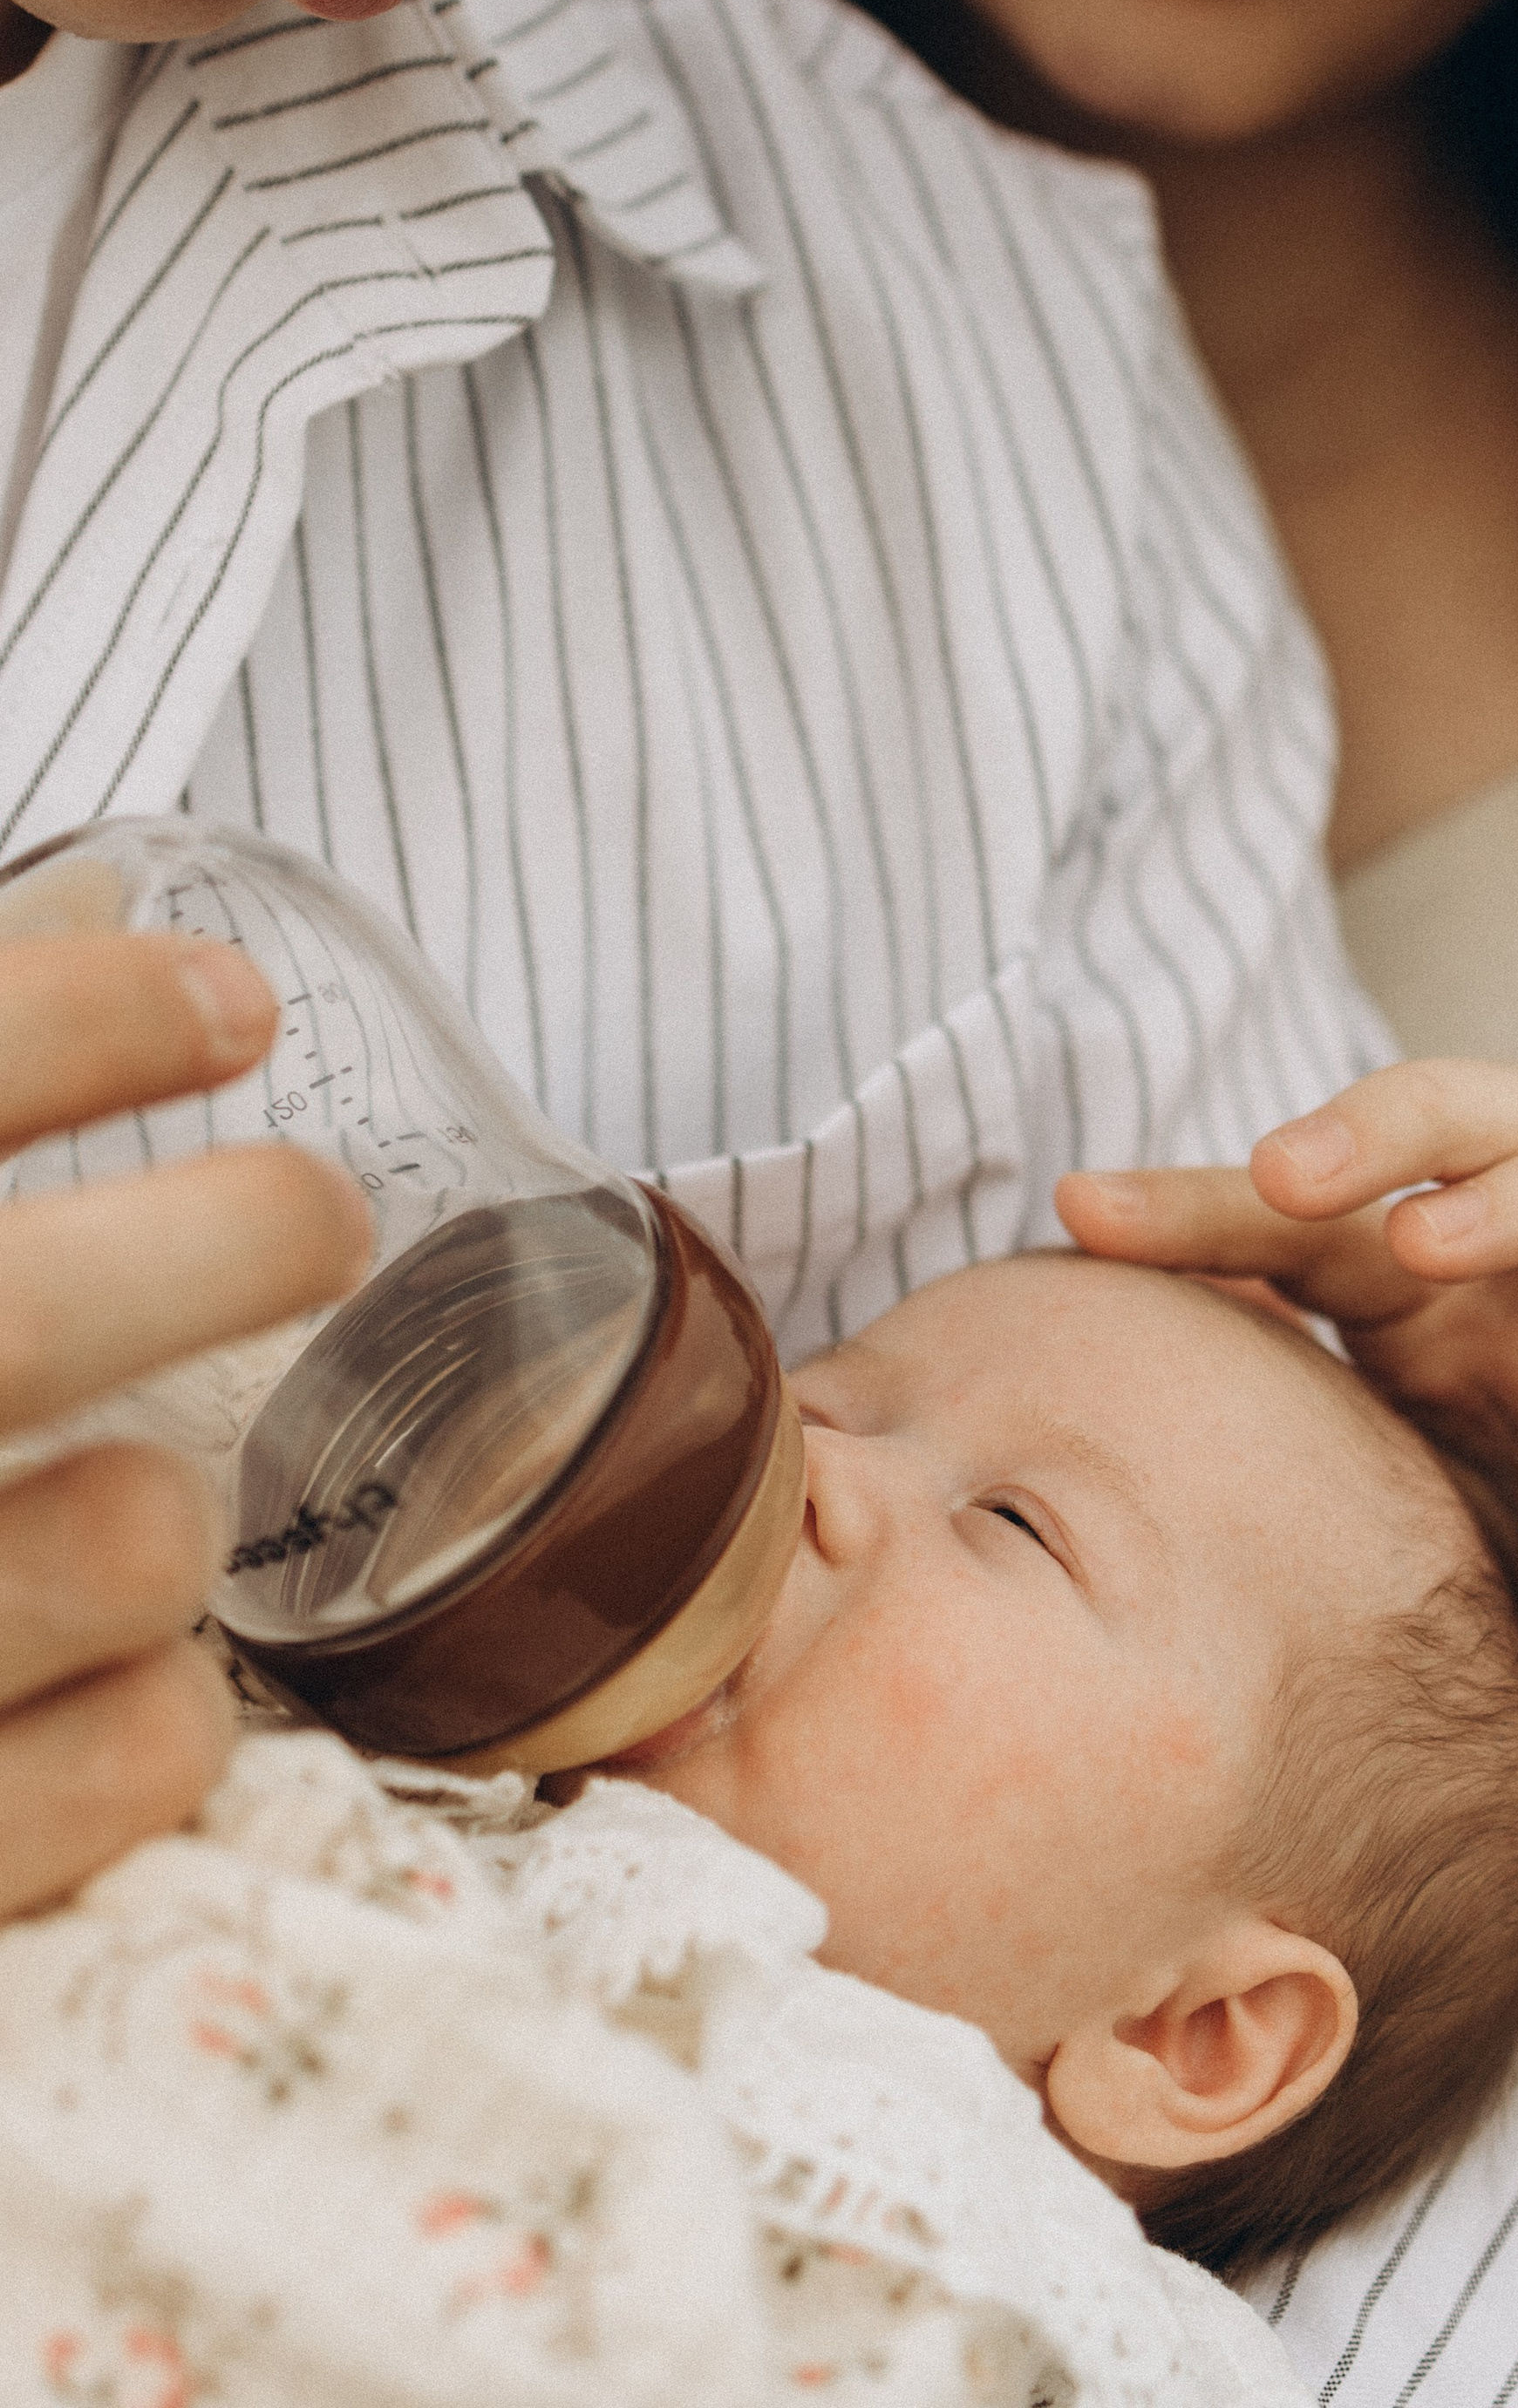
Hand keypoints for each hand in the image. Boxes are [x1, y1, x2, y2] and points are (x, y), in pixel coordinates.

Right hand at [0, 932, 370, 1916]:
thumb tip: (109, 906)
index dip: (77, 1013)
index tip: (228, 1001)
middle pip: (17, 1322)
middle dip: (222, 1239)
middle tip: (319, 1213)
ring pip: (109, 1550)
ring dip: (157, 1522)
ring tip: (141, 1514)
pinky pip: (115, 1779)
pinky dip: (162, 1726)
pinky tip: (130, 1689)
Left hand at [1061, 1060, 1517, 1881]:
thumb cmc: (1505, 1580)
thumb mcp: (1364, 1471)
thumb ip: (1250, 1380)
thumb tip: (1049, 1306)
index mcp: (1478, 1290)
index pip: (1362, 1180)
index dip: (1221, 1183)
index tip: (1083, 1208)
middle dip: (1422, 1115)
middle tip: (1292, 1169)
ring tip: (1427, 1249)